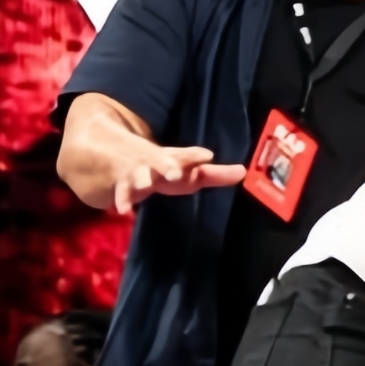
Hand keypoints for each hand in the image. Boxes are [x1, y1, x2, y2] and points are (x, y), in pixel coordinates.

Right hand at [99, 133, 245, 216]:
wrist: (121, 154)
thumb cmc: (164, 165)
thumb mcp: (186, 167)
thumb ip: (215, 173)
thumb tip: (243, 172)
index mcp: (174, 158)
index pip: (187, 157)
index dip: (195, 156)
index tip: (208, 155)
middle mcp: (156, 164)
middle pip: (163, 164)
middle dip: (168, 168)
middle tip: (175, 173)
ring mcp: (138, 174)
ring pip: (140, 177)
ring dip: (142, 181)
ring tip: (144, 186)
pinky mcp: (123, 186)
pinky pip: (122, 195)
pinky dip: (123, 202)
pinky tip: (125, 212)